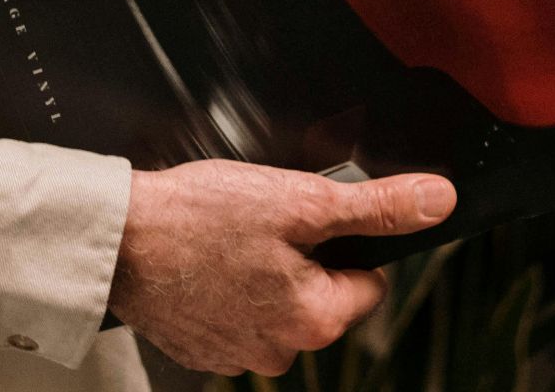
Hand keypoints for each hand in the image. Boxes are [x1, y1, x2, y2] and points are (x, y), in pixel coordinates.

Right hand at [109, 160, 455, 376]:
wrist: (116, 237)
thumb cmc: (197, 216)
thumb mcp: (301, 199)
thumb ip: (377, 207)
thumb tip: (438, 202)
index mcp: (314, 319)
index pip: (368, 282)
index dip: (345, 242)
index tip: (306, 222)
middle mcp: (280, 350)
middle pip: (323, 295)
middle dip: (302, 258)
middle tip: (262, 225)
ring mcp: (237, 355)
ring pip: (278, 305)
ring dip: (264, 274)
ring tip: (229, 240)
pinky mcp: (202, 348)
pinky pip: (237, 315)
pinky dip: (229, 289)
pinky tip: (207, 261)